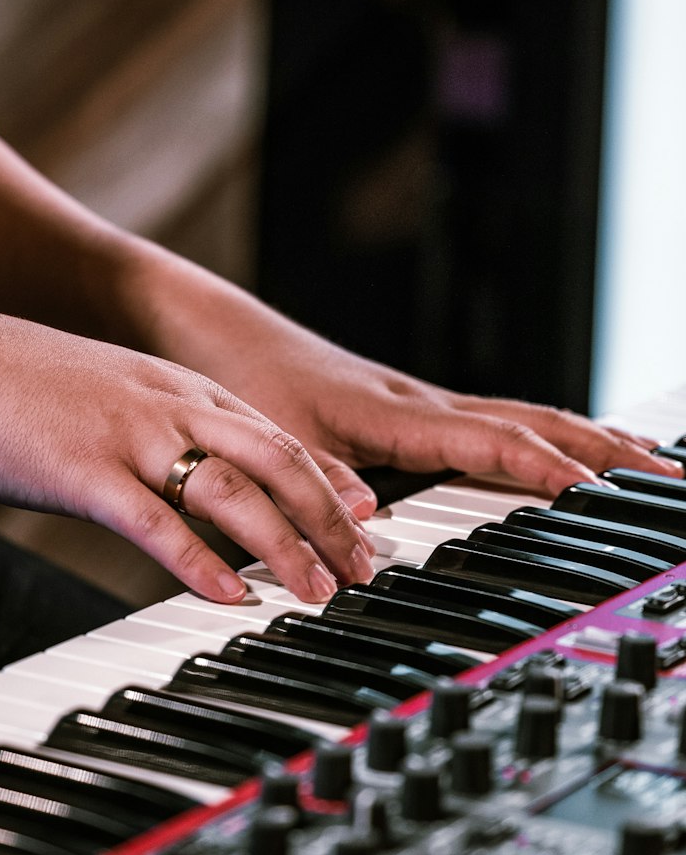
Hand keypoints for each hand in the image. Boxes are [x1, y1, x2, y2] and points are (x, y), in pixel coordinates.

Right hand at [0, 307, 373, 603]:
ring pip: (234, 493)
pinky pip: (157, 523)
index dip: (331, 483)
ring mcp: (131, 437)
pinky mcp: (87, 473)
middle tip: (365, 569)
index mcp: (180, 388)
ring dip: (286, 547)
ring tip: (318, 591)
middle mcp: (171, 406)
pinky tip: (230, 598)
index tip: (366, 520)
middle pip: (279, 463)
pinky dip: (201, 563)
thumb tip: (193, 469)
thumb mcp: (112, 389)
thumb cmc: (18, 383)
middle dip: (332, 520)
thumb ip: (163, 424)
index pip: (280, 436)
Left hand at [191, 309, 682, 512]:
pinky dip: (558, 438)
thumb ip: (319, 485)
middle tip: (673, 485)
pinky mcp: (418, 411)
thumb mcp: (272, 441)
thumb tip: (368, 520)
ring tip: (659, 468)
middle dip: (610, 455)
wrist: (213, 333)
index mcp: (401, 414)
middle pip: (543, 424)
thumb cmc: (241, 383)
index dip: (552, 470)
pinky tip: (583, 454)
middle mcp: (426, 404)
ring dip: (598, 443)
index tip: (605, 493)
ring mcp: (428, 404)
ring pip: (534, 418)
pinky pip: (508, 424)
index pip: (497, 444)